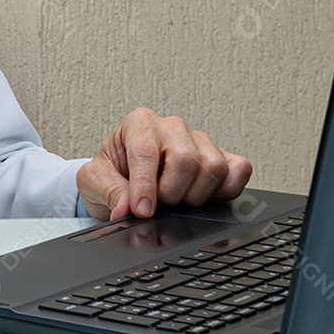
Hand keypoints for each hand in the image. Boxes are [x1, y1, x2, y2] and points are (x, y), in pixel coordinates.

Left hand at [76, 107, 251, 221]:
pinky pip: (239, 169)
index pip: (147, 152)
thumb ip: (107, 191)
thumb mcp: (94, 181)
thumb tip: (125, 208)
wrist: (122, 178)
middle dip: (170, 193)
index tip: (142, 210)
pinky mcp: (222, 156)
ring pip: (213, 167)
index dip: (145, 186)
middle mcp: (171, 126)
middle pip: (185, 160)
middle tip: (157, 203)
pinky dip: (228, 189)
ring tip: (176, 199)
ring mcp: (199, 140)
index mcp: (139, 123)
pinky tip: (205, 197)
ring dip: (195, 195)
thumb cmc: (111, 173)